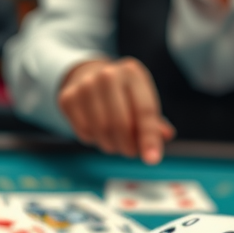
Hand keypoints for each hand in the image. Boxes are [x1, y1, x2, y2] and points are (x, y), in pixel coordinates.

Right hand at [57, 58, 174, 164]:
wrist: (88, 76)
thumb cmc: (123, 95)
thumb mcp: (142, 100)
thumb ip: (154, 122)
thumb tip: (166, 135)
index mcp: (132, 73)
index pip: (144, 111)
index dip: (149, 138)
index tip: (152, 160)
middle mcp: (107, 75)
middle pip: (121, 124)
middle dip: (128, 146)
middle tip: (131, 151)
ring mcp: (84, 85)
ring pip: (101, 131)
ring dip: (111, 146)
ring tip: (116, 141)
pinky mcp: (67, 98)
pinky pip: (84, 132)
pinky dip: (94, 140)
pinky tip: (98, 131)